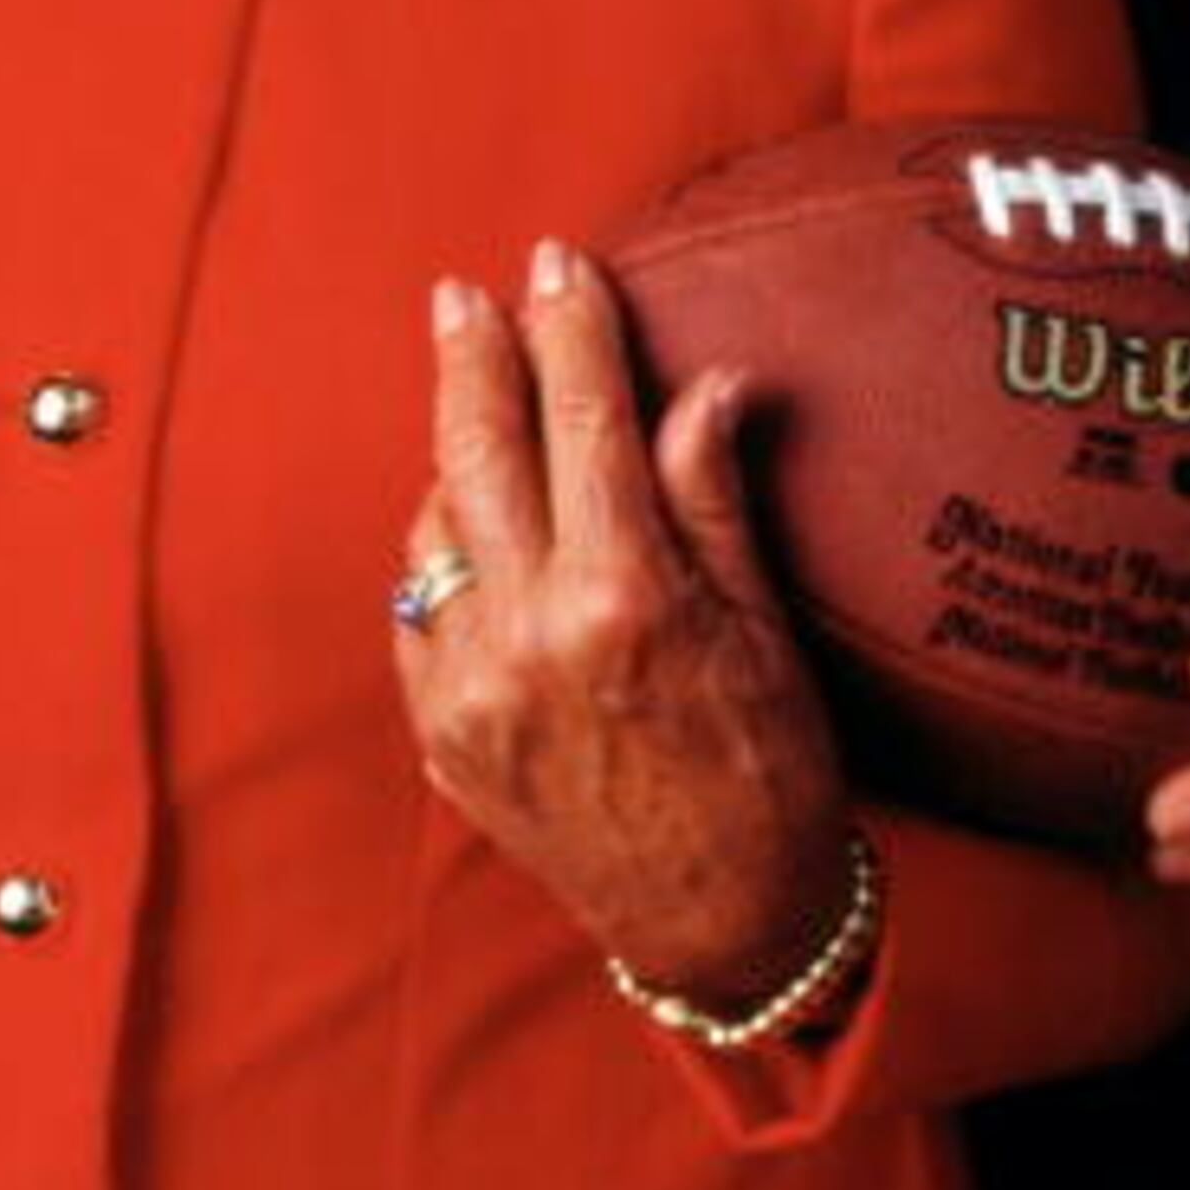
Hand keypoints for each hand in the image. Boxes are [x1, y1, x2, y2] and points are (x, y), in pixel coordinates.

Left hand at [392, 238, 857, 1006]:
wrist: (723, 926)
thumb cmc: (770, 772)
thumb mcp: (764, 628)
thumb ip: (712, 498)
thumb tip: (706, 386)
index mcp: (624, 597)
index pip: (585, 421)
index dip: (570, 330)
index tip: (558, 262)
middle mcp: (531, 637)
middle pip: (479, 452)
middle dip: (473, 356)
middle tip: (464, 295)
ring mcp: (472, 690)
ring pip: (436, 526)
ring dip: (455, 456)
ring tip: (479, 406)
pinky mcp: (442, 737)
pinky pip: (419, 608)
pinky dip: (443, 551)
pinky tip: (470, 525)